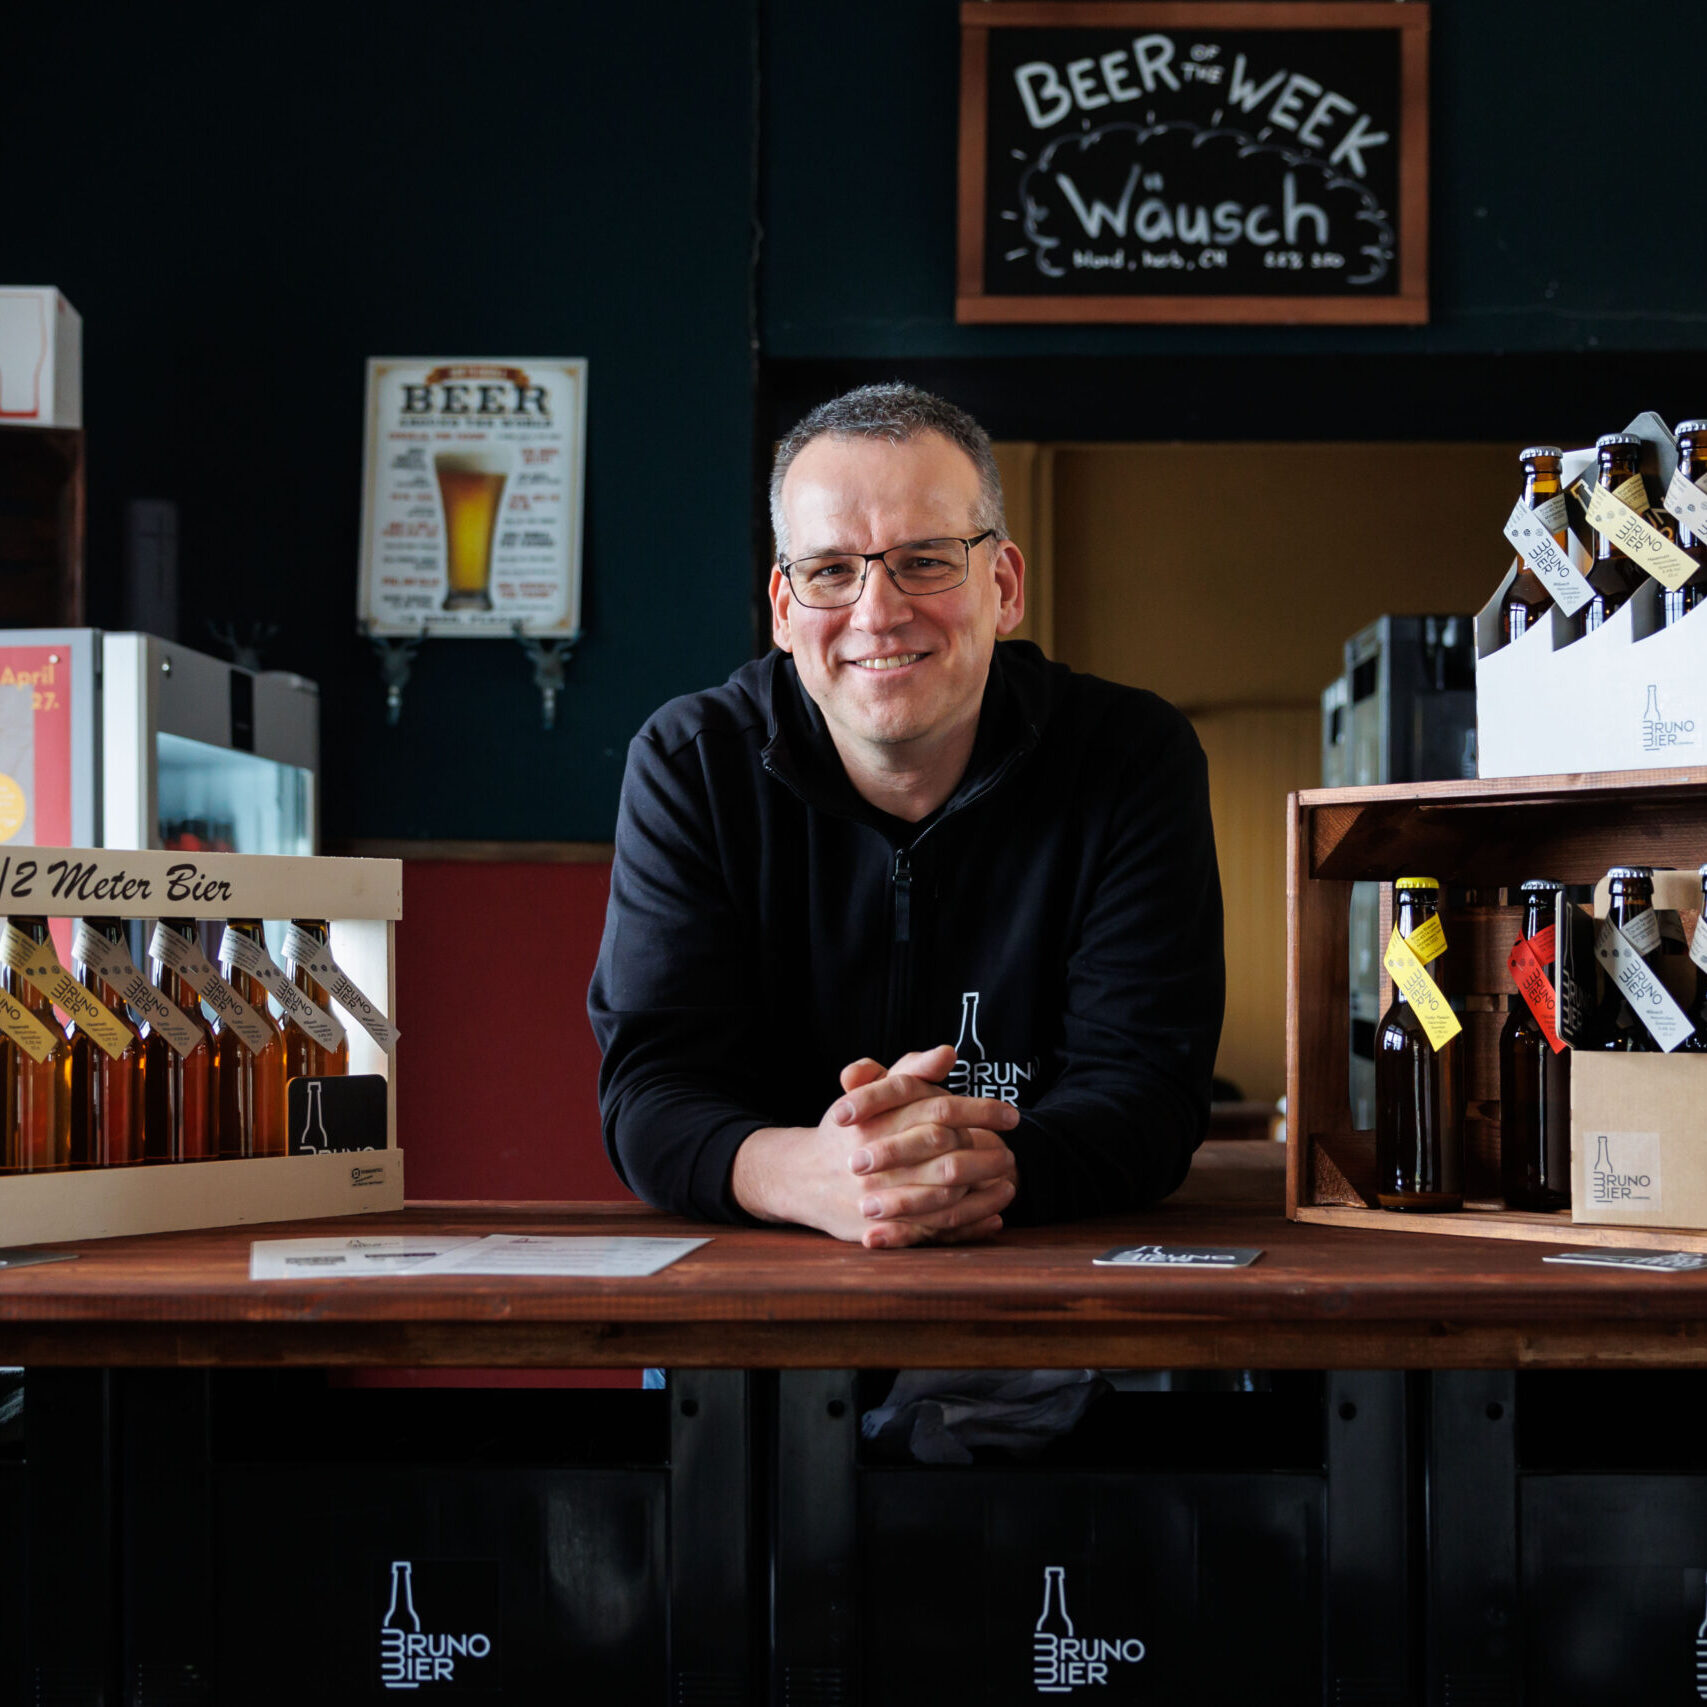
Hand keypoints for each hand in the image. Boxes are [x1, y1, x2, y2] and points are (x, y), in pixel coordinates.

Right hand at [730, 1044, 1018, 1247]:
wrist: (802, 1176)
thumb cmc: (851, 1128)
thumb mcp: (875, 1092)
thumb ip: (911, 1070)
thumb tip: (948, 1053)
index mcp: (879, 1118)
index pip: (939, 1110)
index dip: (980, 1111)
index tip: (1012, 1114)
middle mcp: (877, 1158)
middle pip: (945, 1156)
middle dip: (985, 1155)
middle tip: (1012, 1154)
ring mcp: (876, 1197)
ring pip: (941, 1197)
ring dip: (982, 1192)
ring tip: (1009, 1184)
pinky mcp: (878, 1228)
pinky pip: (931, 1230)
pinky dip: (967, 1225)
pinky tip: (992, 1217)